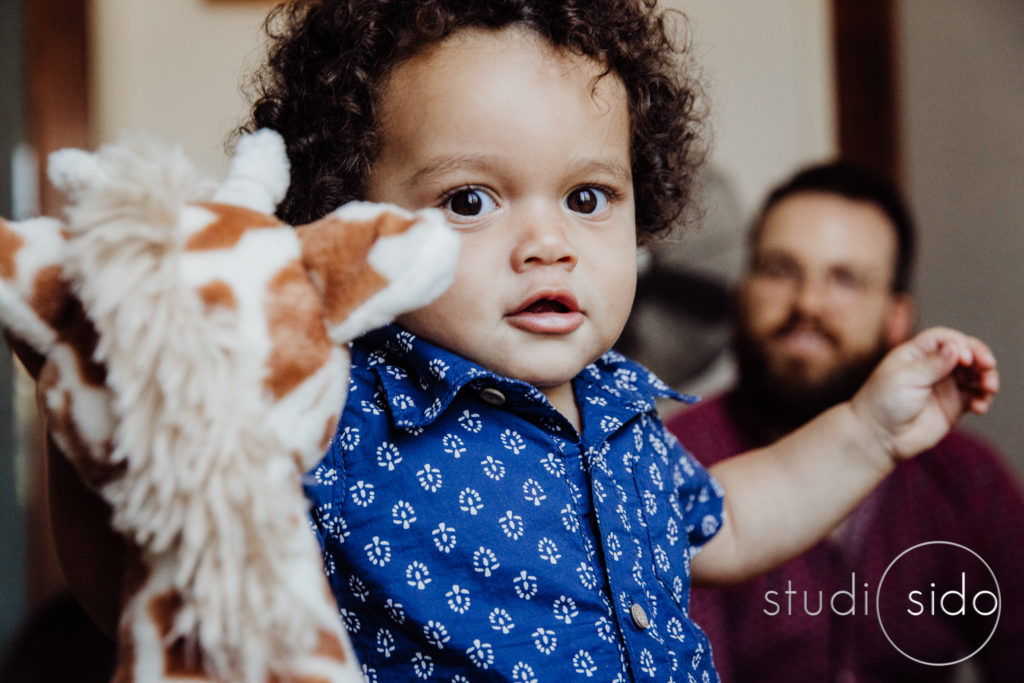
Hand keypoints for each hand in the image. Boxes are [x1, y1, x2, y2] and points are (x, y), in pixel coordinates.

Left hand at [851, 326, 997, 461]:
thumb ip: (932, 364)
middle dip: (980, 357)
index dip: (960, 343)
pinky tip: (979, 407)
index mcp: (917, 353)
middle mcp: (934, 366)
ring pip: (975, 373)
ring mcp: (945, 385)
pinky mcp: (954, 405)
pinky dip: (983, 398)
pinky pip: (977, 396)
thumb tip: (957, 347)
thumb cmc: (883, 403)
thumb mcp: (905, 379)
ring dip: (987, 377)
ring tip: (988, 388)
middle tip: (988, 367)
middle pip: (966, 352)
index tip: (965, 357)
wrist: (878, 436)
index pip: (945, 338)